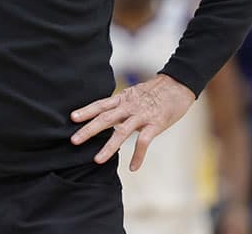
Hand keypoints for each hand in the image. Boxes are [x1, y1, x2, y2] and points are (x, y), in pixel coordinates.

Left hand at [69, 74, 194, 170]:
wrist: (179, 84)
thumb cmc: (156, 91)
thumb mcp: (134, 93)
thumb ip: (122, 104)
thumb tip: (108, 114)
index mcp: (123, 99)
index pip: (101, 104)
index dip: (86, 110)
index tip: (72, 118)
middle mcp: (129, 106)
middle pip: (105, 118)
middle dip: (89, 130)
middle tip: (74, 140)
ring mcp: (142, 115)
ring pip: (122, 132)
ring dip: (109, 147)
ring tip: (97, 160)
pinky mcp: (156, 124)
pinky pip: (145, 142)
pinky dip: (138, 155)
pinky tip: (133, 167)